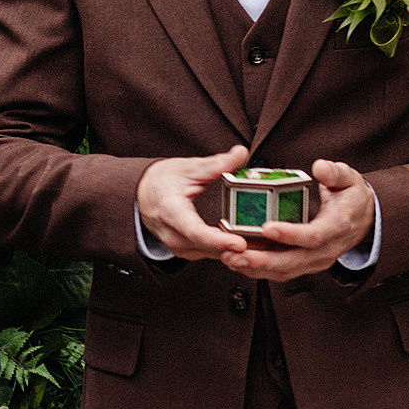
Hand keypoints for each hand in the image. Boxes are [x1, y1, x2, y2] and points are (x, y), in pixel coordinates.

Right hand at [135, 142, 257, 269]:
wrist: (142, 195)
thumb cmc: (162, 181)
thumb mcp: (189, 168)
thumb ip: (216, 164)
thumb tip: (240, 153)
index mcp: (172, 212)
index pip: (196, 232)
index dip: (219, 240)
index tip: (239, 243)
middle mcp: (173, 235)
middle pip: (208, 248)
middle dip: (237, 249)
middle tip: (266, 244)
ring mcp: (178, 246)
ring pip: (211, 255)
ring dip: (235, 252)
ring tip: (264, 245)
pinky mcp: (186, 251)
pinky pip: (209, 254)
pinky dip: (227, 251)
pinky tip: (248, 244)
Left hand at [225, 158, 376, 281]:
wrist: (363, 221)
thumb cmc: (352, 199)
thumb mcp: (350, 180)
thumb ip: (335, 173)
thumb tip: (320, 167)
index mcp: (337, 227)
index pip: (313, 236)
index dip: (290, 234)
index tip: (267, 227)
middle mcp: (326, 250)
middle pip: (293, 261)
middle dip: (262, 260)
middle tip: (236, 254)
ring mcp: (315, 261)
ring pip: (284, 271)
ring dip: (256, 268)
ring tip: (230, 259)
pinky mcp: (305, 265)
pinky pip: (281, 271)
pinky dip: (258, 270)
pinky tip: (239, 261)